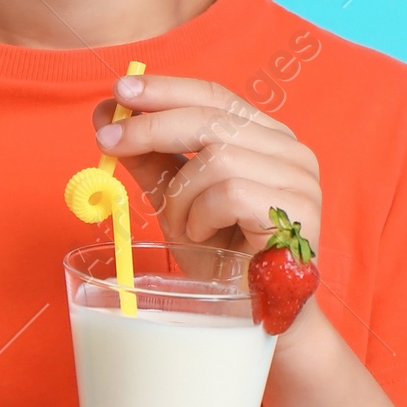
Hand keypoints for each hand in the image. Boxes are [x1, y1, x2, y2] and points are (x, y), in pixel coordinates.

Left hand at [92, 73, 321, 255]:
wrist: (249, 317)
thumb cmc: (219, 258)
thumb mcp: (174, 200)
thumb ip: (150, 157)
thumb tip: (107, 113)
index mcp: (266, 137)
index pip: (215, 95)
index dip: (166, 89)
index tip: (120, 91)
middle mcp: (290, 150)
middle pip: (213, 117)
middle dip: (152, 127)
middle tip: (107, 141)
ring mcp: (299, 180)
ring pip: (217, 158)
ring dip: (182, 195)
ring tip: (183, 227)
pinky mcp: (297, 212)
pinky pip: (229, 193)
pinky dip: (201, 216)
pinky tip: (205, 238)